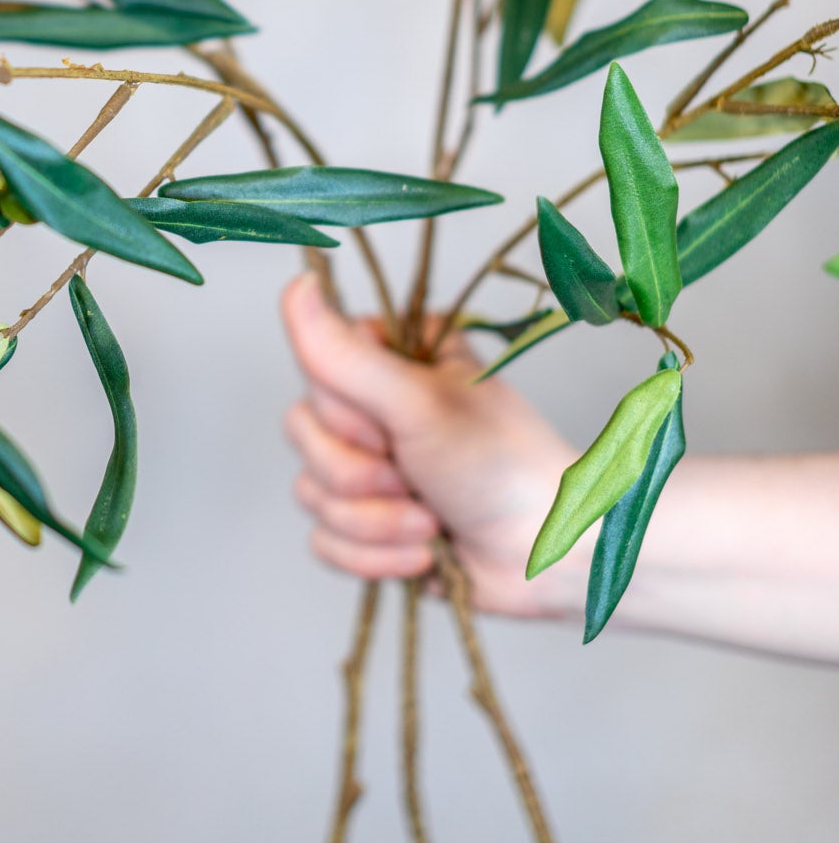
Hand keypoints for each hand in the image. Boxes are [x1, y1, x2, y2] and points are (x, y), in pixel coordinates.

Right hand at [281, 273, 586, 618]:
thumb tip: (294, 284)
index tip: (391, 429)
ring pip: (311, 494)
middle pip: (303, 436)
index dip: (344, 413)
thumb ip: (344, 354)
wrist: (546, 555)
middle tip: (417, 478)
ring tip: (431, 524)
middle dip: (361, 477)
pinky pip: (324, 542)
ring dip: (375, 523)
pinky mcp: (371, 525)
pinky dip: (374, 558)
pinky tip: (422, 554)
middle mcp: (377, 405)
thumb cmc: (501, 465)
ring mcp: (373, 467)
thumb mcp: (418, 403)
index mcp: (392, 356)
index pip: (312, 367)